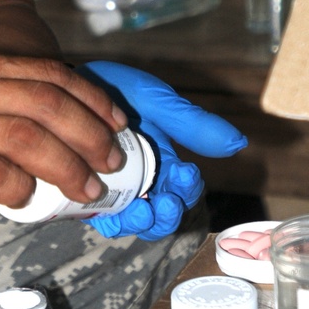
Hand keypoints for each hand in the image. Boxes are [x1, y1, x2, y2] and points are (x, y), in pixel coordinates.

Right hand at [0, 50, 128, 211]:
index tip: (116, 119)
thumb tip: (31, 133)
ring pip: (28, 138)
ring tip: (87, 188)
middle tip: (112, 161)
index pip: (46, 74)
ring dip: (68, 165)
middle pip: (47, 104)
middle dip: (91, 134)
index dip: (90, 97)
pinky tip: (28, 198)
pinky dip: (19, 186)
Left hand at [78, 62, 246, 240]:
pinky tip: (104, 208)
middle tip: (163, 205)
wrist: (69, 86)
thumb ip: (194, 124)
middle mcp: (142, 182)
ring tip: (137, 211)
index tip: (185, 174)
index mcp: (164, 163)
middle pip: (161, 215)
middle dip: (165, 216)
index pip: (185, 189)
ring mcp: (114, 190)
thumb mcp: (159, 103)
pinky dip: (105, 218)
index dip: (188, 188)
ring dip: (138, 223)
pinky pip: (98, 216)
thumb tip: (238, 142)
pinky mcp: (85, 193)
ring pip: (132, 221)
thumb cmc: (118, 91)